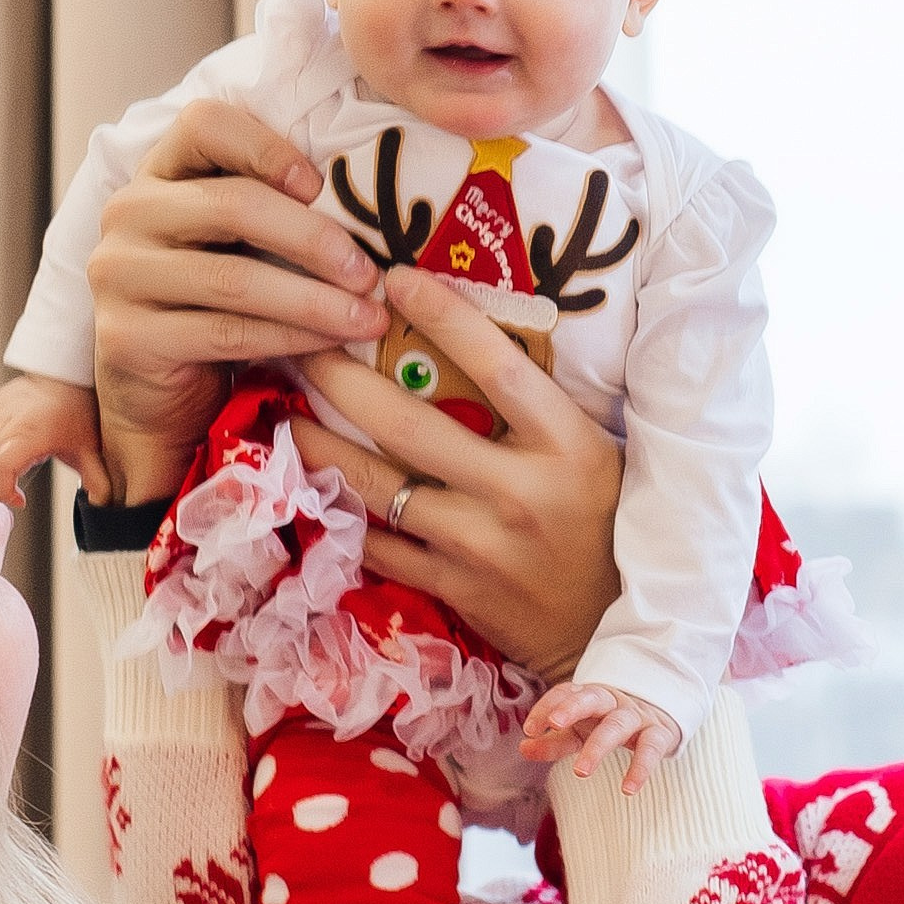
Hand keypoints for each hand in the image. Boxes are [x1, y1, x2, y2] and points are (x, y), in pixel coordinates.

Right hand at [0, 374, 111, 505]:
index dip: (3, 491)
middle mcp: (5, 424)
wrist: (68, 374)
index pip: (0, 469)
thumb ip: (96, 478)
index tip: (19, 501)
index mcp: (27, 435)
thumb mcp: (89, 447)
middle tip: (1, 501)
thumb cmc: (79, 412)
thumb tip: (103, 503)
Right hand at [87, 102, 390, 505]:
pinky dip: (289, 337)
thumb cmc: (213, 305)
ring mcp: (118, 275)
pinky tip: (331, 343)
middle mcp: (127, 214)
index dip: (266, 146)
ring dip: (314, 299)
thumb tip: (372, 199)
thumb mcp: (235, 245)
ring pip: (234, 278)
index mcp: (158, 173)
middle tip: (371, 271)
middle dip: (313, 238)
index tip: (320, 185)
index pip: (203, 124)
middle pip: (232, 205)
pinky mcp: (126, 336)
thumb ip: (272, 208)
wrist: (156, 394)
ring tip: (369, 316)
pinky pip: (225, 331)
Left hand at [288, 272, 623, 680]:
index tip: (394, 278)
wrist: (617, 625)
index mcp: (566, 446)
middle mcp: (519, 492)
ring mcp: (480, 546)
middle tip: (303, 342)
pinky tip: (316, 484)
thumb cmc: (608, 525)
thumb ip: (540, 409)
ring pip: (378, 486)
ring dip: (321, 445)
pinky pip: (381, 545)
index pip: (497, 365)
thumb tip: (470, 340)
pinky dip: (345, 512)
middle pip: (409, 424)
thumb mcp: (595, 453)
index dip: (443, 316)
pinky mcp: (454, 589)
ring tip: (287, 412)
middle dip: (343, 378)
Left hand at [521, 680, 681, 789]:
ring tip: (580, 772)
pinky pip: (651, 748)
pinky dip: (641, 767)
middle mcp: (612, 701)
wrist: (658, 718)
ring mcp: (637, 715)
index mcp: (588, 696)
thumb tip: (523, 748)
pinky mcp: (659, 733)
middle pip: (592, 698)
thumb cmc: (607, 725)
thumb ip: (552, 742)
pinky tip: (628, 789)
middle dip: (572, 708)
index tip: (530, 730)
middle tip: (554, 725)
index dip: (546, 707)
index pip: (565, 692)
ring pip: (618, 724)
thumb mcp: (578, 733)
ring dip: (598, 746)